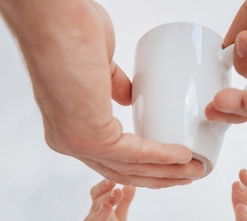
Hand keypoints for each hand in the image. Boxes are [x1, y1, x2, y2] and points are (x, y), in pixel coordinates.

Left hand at [0, 0, 203, 187]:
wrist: (52, 16)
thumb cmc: (68, 29)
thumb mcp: (100, 66)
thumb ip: (113, 85)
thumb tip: (129, 98)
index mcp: (71, 127)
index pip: (113, 159)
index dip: (145, 167)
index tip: (173, 165)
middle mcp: (69, 141)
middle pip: (124, 172)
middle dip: (161, 177)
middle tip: (190, 174)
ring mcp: (76, 143)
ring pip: (131, 169)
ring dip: (168, 172)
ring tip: (194, 169)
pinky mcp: (87, 137)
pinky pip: (132, 155)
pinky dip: (161, 156)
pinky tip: (182, 155)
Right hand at [74, 179, 134, 220]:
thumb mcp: (118, 220)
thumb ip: (123, 203)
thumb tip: (131, 183)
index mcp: (97, 213)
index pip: (95, 196)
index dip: (103, 188)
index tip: (112, 179)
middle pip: (94, 208)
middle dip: (104, 198)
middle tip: (115, 190)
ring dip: (100, 215)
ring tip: (108, 206)